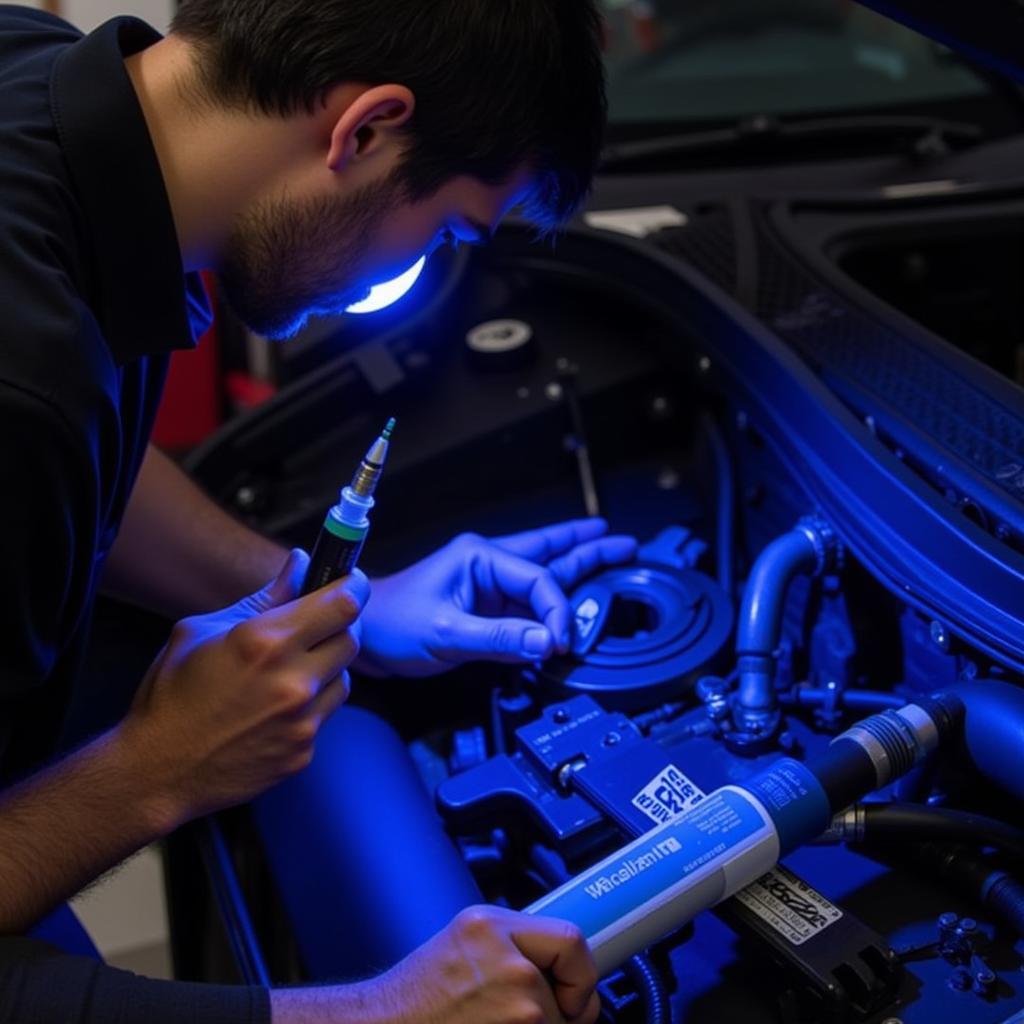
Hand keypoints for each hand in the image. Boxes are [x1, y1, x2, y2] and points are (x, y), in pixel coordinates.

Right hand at [123, 549, 367, 824]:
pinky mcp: (303, 752)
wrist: (156, 772)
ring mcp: (301, 720)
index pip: (343, 604)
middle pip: (351, 640)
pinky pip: (324, 715)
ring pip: (343, 679)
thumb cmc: (171, 695)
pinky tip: (275, 707)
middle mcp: (292, 681)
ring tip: (287, 671)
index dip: (353, 587)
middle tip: (318, 625)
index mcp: (265, 641)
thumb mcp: (201, 631)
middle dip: (339, 628)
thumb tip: (299, 564)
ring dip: (326, 668)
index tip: (351, 580)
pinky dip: (310, 705)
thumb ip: (261, 598)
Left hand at [359, 518, 636, 675]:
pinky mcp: (484, 604)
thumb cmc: (391, 622)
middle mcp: (487, 563)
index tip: (561, 642)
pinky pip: (528, 598)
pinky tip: (573, 591)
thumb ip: (499, 637)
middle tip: (624, 543)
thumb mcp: (445, 633)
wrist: (362, 633)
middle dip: (587, 546)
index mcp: (479, 557)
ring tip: (611, 551)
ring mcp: (487, 582)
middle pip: (550, 551)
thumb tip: (544, 641)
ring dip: (577, 562)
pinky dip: (554, 597)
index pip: (538, 580)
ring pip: (544, 570)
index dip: (557, 612)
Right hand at [369, 906, 599, 1023]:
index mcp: (491, 925)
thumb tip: (560, 960)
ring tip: (497, 1023)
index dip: (580, 969)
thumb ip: (512, 942)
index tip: (575, 986)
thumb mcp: (465, 942)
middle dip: (562, 1008)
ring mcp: (516, 1007)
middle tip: (534, 1016)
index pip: (570, 939)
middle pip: (572, 988)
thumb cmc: (418, 996)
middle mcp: (510, 962)